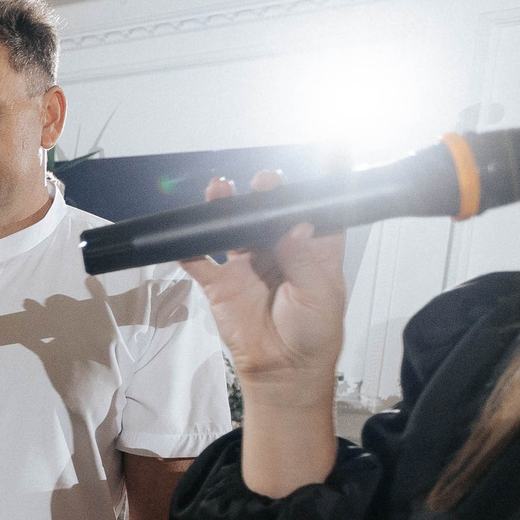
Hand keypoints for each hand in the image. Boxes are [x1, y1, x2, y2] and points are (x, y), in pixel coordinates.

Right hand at [177, 171, 347, 400]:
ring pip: (231, 226)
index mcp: (313, 249)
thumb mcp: (319, 296)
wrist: (283, 371)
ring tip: (220, 189)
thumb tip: (294, 226)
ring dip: (225, 206)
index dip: (328, 179)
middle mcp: (278, 249)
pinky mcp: (220, 283)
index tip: (334, 148)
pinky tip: (184, 234)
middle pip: (269, 210)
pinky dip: (188, 246)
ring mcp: (246, 264)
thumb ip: (304, 260)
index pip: (319, 208)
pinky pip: (199, 259)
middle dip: (266, 190)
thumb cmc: (313, 334)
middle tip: (265, 181)